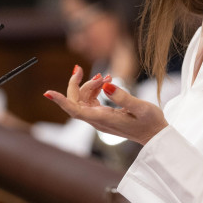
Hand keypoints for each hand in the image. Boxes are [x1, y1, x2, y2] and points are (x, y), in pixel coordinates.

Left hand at [44, 65, 167, 144]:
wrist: (154, 134)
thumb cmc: (150, 122)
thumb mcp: (141, 107)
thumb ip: (123, 97)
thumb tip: (105, 86)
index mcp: (103, 119)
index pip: (75, 110)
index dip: (61, 100)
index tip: (47, 92)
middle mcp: (97, 120)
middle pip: (75, 101)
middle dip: (75, 84)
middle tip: (79, 68)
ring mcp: (98, 118)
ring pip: (82, 99)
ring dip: (89, 85)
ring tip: (107, 77)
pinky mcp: (102, 115)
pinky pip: (90, 100)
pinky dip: (94, 89)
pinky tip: (106, 82)